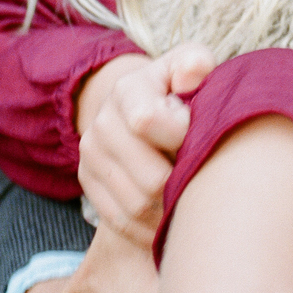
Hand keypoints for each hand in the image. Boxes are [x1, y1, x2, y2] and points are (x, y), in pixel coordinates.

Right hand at [75, 43, 216, 246]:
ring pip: (138, 206)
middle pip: (149, 178)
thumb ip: (196, 64)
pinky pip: (122, 223)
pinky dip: (152, 228)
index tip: (199, 134)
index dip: (182, 136)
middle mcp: (100, 124)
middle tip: (204, 174)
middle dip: (184, 180)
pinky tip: (172, 215)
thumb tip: (194, 72)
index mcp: (127, 90)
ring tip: (193, 195)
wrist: (141, 110)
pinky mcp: (89, 185)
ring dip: (172, 209)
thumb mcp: (189, 66)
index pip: (146, 121)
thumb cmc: (178, 89)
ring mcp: (91, 157)